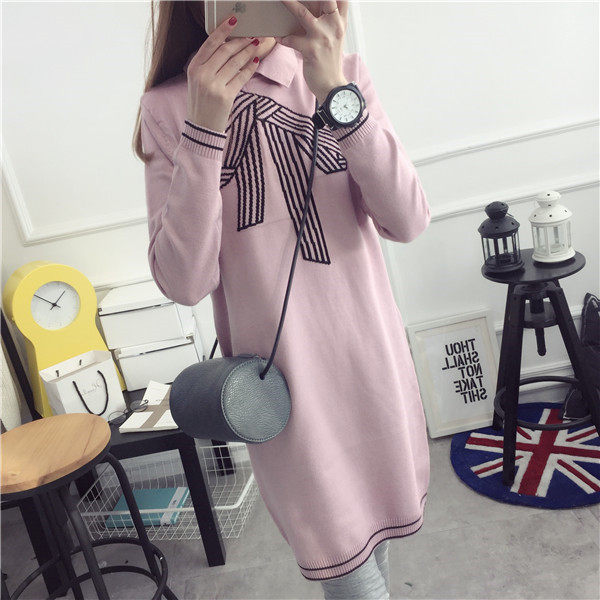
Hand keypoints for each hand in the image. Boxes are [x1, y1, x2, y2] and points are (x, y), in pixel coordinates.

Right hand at [186, 15, 261, 131]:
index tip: (234, 20)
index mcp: (194, 68)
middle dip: (240, 41)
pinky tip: (255, 62)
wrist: (202, 127)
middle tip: (251, 35)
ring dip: (248, 52)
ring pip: (235, 63)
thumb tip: (226, 45)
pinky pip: (241, 78)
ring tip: (256, 45)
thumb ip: (208, 64)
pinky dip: (250, 68)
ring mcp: (214, 86)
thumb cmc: (201, 102)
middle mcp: (202, 75)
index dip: (223, 30)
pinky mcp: (226, 97)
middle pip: (225, 51)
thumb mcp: (197, 80)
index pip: (210, 43)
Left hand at [275, 1, 348, 104]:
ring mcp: (323, 38)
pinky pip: (292, 39)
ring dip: (289, 3)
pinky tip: (277, 36)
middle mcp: (334, 27)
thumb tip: (314, 5)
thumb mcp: (334, 37)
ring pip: (303, 14)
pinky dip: (282, 38)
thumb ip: (329, 19)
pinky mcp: (312, 51)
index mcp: (340, 22)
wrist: (332, 86)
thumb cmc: (329, 61)